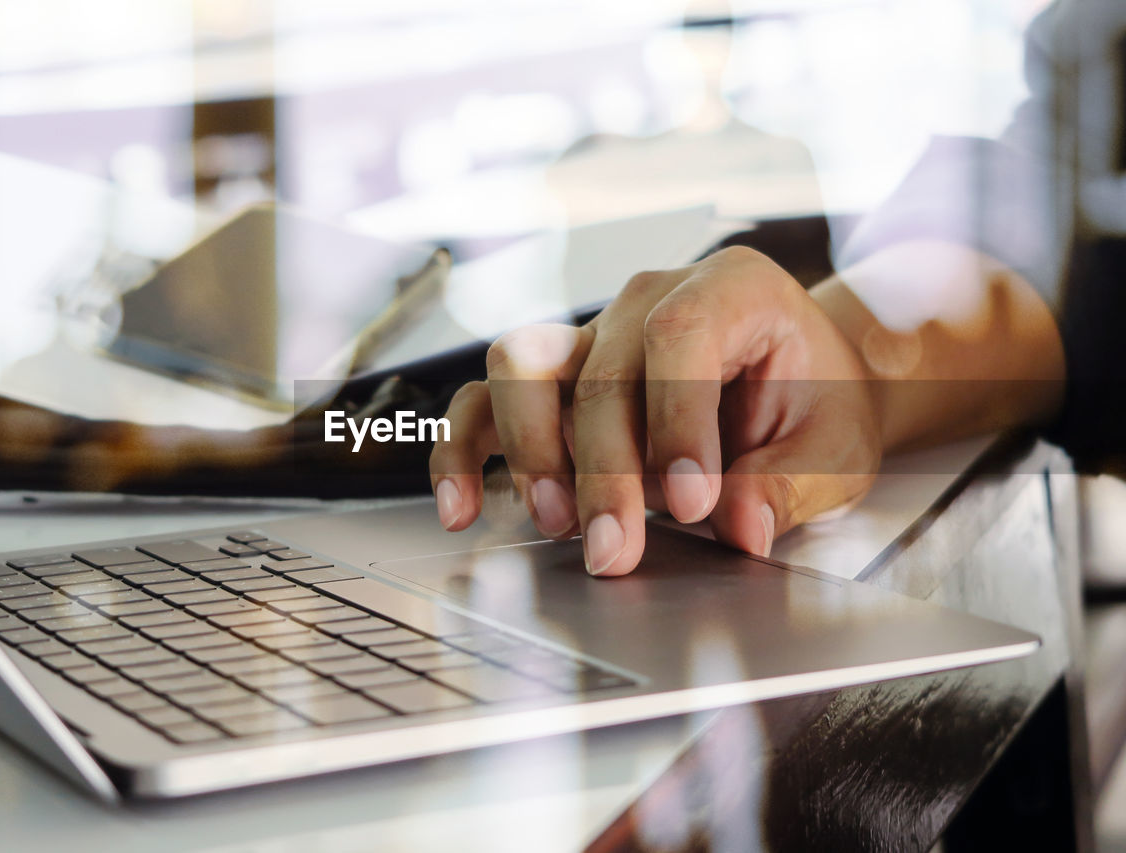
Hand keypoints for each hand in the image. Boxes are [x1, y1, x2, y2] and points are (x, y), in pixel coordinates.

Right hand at [428, 246, 881, 575]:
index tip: (692, 502)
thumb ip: (789, 483)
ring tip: (556, 522)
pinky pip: (487, 402)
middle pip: (599, 368)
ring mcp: (592, 336)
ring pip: (524, 367)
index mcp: (733, 289)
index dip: (676, 416)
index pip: (681, 333)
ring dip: (531, 449)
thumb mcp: (834, 446)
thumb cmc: (818, 402)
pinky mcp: (555, 380)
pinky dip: (466, 451)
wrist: (803, 384)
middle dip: (603, 469)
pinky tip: (462, 509)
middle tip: (616, 549)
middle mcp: (648, 300)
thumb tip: (740, 527)